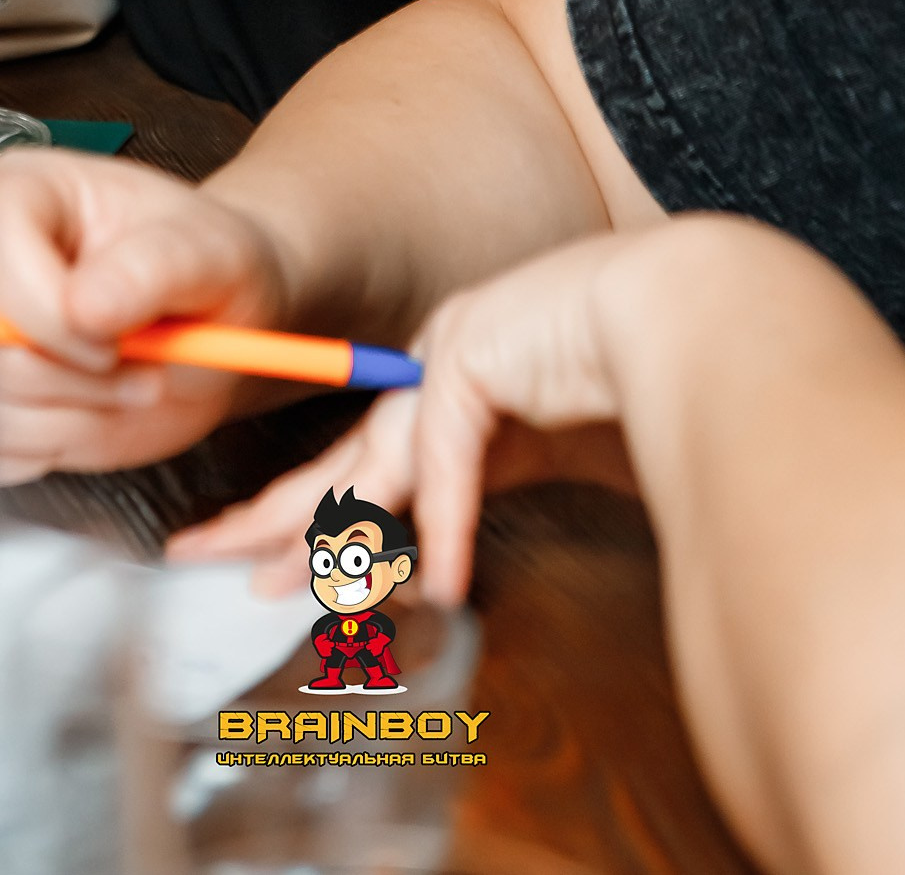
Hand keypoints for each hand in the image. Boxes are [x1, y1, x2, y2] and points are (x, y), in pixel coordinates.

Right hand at [0, 149, 289, 483]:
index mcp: (22, 191)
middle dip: (70, 380)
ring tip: (129, 386)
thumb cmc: (208, 264)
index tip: (120, 337)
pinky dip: (49, 447)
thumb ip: (151, 269)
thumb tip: (84, 305)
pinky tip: (93, 414)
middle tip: (144, 368)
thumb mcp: (208, 252)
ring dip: (69, 418)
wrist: (214, 320)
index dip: (51, 317)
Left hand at [169, 234, 641, 597]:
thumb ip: (494, 504)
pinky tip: (444, 583)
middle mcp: (441, 370)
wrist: (699, 319)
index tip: (262, 563)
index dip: (312, 521)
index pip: (366, 466)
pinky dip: (446, 525)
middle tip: (205, 556)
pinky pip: (446, 458)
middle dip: (272, 518)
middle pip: (341, 461)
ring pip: (374, 462)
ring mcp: (450, 354)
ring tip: (282, 585)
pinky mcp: (472, 352)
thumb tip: (439, 583)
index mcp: (458, 393)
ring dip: (332, 534)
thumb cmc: (648, 387)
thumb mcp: (556, 463)